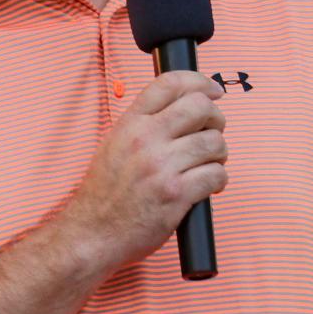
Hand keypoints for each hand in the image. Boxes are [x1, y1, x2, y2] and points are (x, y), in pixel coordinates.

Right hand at [64, 71, 226, 271]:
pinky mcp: (176, 195)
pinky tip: (207, 185)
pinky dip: (218, 179)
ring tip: (208, 163)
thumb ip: (145, 122)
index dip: (199, 81)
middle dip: (216, 118)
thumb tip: (185, 107)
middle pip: (200, 106)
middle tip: (212, 132)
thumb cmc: (106, 190)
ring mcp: (161, 166)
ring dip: (219, 152)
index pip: (170, 83)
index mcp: (131, 122)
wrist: (93, 231)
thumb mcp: (116, 142)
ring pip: (214, 141)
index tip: (213, 90)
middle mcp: (146, 138)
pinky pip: (216, 174)